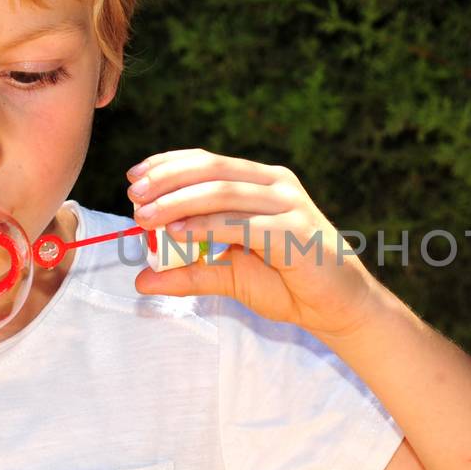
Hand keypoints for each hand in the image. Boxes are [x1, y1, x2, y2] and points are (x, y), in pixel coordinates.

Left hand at [126, 148, 383, 336]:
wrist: (338, 308)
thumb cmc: (288, 285)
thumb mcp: (229, 275)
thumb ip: (189, 272)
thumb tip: (141, 279)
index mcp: (261, 182)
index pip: (208, 161)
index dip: (168, 164)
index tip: (133, 177)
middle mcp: (275, 184)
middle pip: (212, 169)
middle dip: (167, 180)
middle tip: (134, 196)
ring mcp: (287, 204)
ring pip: (223, 192)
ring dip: (179, 203)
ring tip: (145, 217)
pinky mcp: (294, 230)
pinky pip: (241, 223)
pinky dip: (206, 226)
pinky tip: (179, 233)